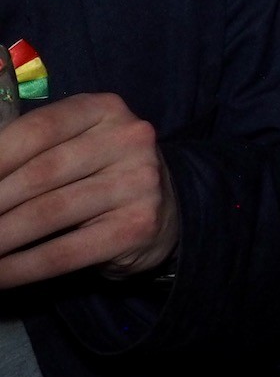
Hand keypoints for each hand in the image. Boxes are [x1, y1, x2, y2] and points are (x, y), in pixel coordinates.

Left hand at [0, 93, 179, 287]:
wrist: (166, 209)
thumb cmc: (101, 172)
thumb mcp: (74, 143)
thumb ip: (30, 149)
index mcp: (105, 109)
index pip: (38, 128)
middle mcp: (128, 139)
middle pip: (40, 174)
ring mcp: (138, 183)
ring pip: (47, 213)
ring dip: (0, 237)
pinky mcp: (137, 227)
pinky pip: (65, 251)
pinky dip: (21, 267)